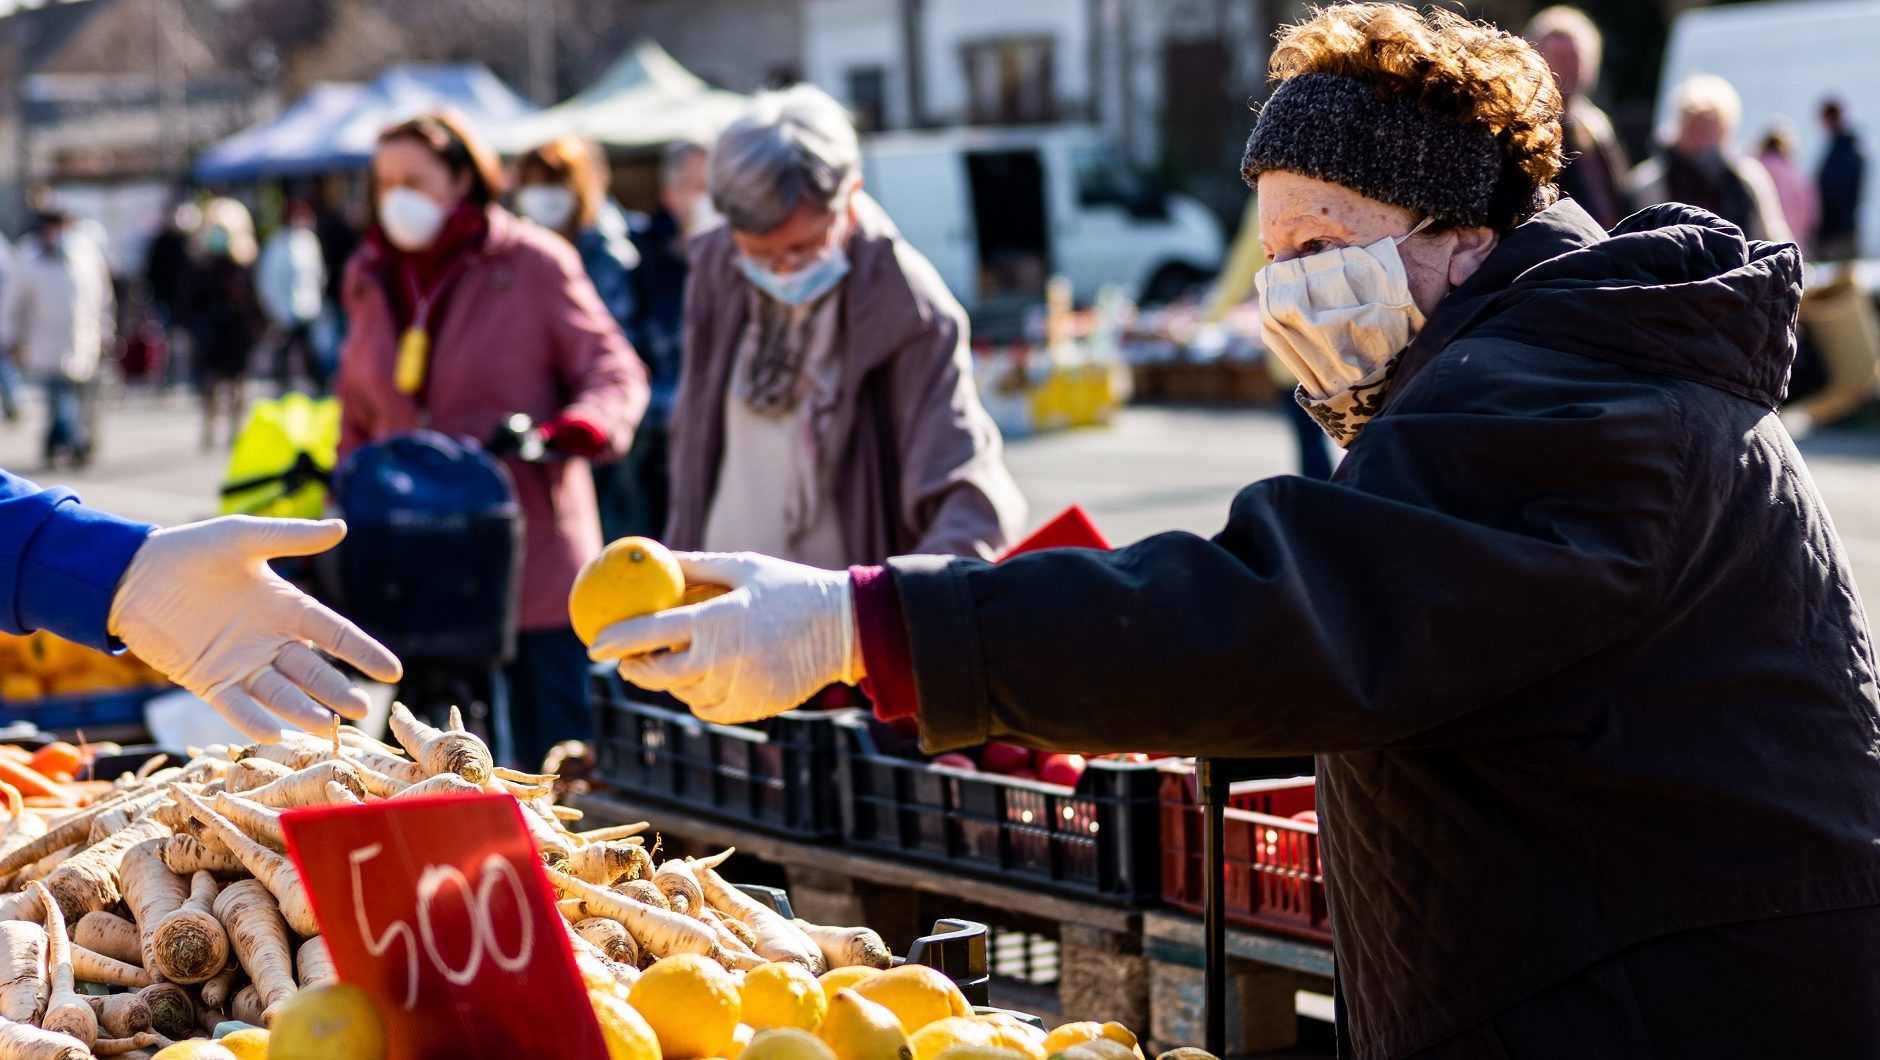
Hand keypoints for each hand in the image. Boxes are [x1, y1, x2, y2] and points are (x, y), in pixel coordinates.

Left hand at [107, 516, 402, 741]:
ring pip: (280, 693)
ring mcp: (241, 664)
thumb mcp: (243, 538)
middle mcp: (269, 640)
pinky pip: (237, 706)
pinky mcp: (209, 680)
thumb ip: (291, 537)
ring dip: (301, 709)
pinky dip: (254, 720)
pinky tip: (274, 732)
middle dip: (337, 691)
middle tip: (361, 711)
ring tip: (322, 724)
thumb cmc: (189, 550)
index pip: (335, 634)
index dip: (363, 653)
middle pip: (312, 671)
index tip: (392, 672)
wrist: (130, 574)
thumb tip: (341, 528)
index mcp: (285, 607)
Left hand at [587, 552, 863, 723]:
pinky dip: (698, 693)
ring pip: (682, 692)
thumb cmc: (789, 588)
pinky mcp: (749, 709)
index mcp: (717, 621)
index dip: (616, 640)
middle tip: (625, 659)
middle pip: (658, 674)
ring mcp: (736, 689)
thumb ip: (693, 566)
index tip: (593, 643)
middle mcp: (722, 661)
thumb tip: (651, 557)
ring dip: (671, 678)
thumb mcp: (741, 566)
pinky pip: (706, 707)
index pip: (651, 633)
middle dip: (634, 668)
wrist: (842, 628)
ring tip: (681, 657)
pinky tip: (708, 674)